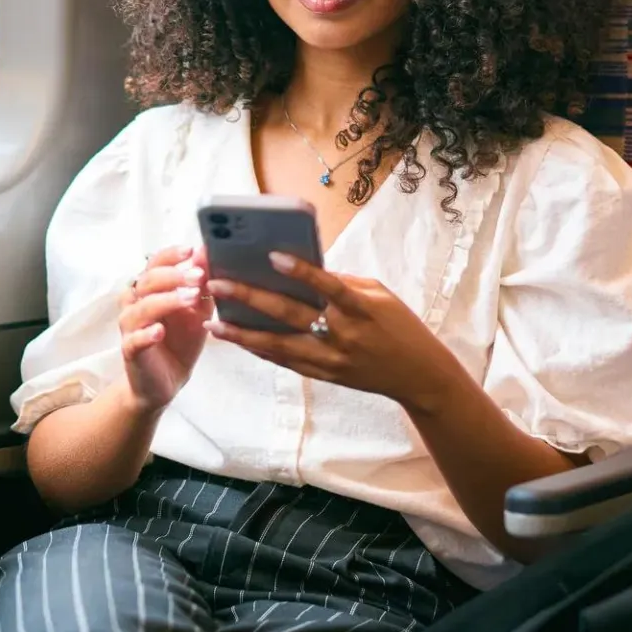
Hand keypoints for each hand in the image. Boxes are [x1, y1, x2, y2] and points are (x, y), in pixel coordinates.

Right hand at [120, 246, 211, 411]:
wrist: (168, 381)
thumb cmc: (180, 341)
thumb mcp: (197, 311)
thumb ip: (201, 285)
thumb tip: (205, 253)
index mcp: (150, 290)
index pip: (154, 264)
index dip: (171, 256)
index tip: (191, 250)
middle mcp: (135, 304)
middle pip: (147, 281)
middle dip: (173, 276)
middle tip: (198, 276)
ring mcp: (130, 327)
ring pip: (140, 308)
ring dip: (166, 301)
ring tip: (190, 299)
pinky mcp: (130, 351)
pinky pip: (133, 339)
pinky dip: (145, 333)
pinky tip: (159, 331)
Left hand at [205, 252, 460, 410]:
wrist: (417, 375)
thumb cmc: (400, 326)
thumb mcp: (380, 296)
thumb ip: (344, 283)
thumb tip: (306, 270)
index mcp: (360, 309)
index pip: (327, 286)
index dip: (301, 271)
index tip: (272, 256)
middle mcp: (342, 335)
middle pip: (290, 314)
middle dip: (250, 299)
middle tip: (218, 286)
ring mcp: (331, 359)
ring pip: (279, 345)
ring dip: (244, 335)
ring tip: (215, 324)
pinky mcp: (325, 375)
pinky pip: (287, 361)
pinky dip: (262, 351)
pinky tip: (239, 341)